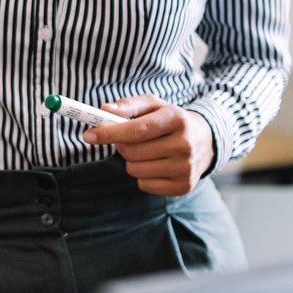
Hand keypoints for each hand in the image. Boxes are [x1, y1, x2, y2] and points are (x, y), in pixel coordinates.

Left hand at [82, 96, 215, 195]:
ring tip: (146, 151)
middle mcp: (184, 144)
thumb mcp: (154, 106)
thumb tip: (104, 110)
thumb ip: (128, 105)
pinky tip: (156, 165)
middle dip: (121, 145)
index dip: (109, 133)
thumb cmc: (170, 120)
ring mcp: (186, 167)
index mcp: (176, 119)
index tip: (88, 135)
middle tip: (128, 139)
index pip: (137, 130)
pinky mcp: (184, 186)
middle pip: (132, 152)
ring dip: (132, 161)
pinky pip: (144, 185)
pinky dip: (143, 176)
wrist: (205, 141)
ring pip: (135, 170)